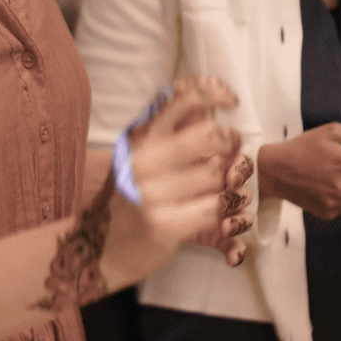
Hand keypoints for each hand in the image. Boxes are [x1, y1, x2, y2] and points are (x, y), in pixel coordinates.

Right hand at [103, 76, 244, 287]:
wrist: (106, 247)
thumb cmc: (135, 199)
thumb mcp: (144, 158)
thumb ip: (172, 132)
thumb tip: (208, 104)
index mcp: (140, 138)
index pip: (180, 99)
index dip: (213, 93)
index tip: (231, 101)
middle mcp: (143, 160)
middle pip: (209, 134)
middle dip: (232, 143)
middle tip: (234, 153)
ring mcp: (151, 192)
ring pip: (218, 174)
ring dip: (233, 182)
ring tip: (229, 188)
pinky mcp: (163, 224)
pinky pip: (214, 208)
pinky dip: (226, 210)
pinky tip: (223, 213)